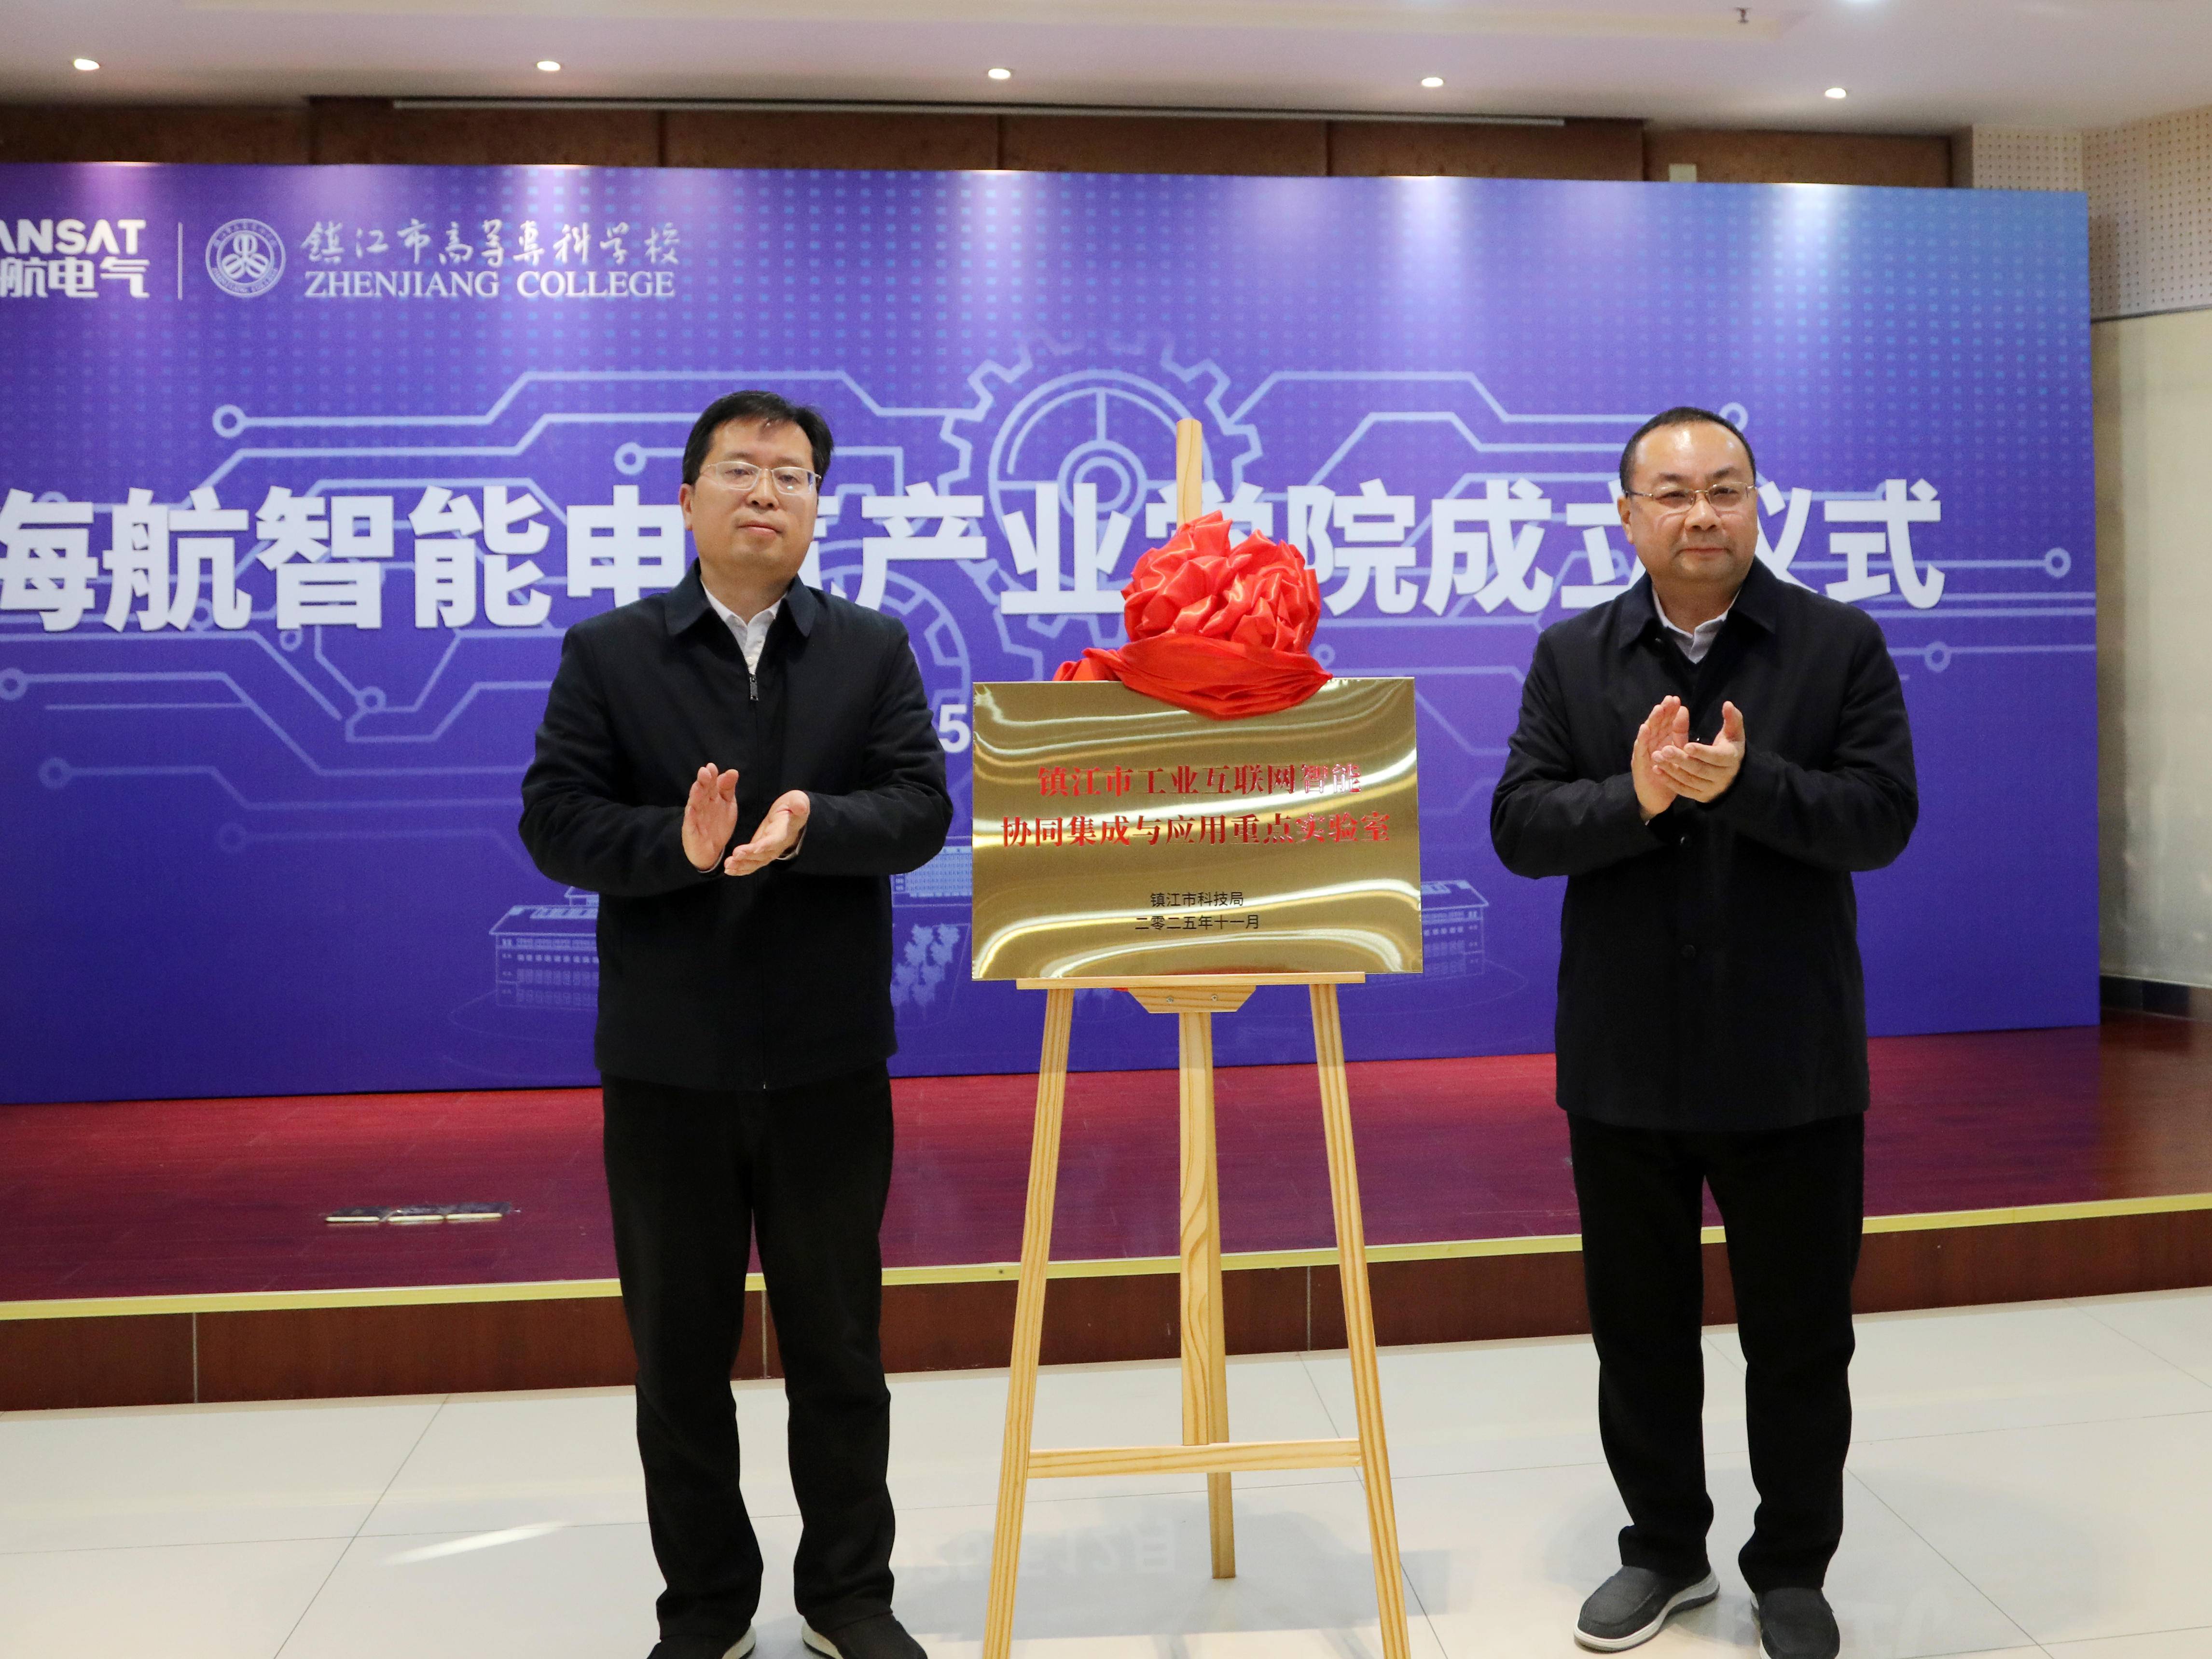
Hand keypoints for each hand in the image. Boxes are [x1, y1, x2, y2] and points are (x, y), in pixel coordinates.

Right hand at [682, 764, 739, 870]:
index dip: (711, 776)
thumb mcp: (727, 804)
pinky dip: (690, 816)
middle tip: (705, 772)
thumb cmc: (718, 824)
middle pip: (701, 792)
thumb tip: (732, 771)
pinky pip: (691, 823)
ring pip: (694, 804)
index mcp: (710, 798)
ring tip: (697, 786)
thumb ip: (728, 788)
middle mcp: (701, 805)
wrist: (711, 850)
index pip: (710, 784)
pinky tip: (691, 810)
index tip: (712, 767)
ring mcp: (695, 818)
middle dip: (703, 782)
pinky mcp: (691, 831)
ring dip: (695, 795)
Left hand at [723, 789, 810, 875]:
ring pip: (756, 862)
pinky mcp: (760, 853)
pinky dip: (741, 869)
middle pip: (763, 855)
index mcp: (784, 831)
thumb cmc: (792, 807)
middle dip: (749, 857)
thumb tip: (801, 807)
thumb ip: (799, 803)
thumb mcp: (797, 800)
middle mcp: (777, 845)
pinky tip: (729, 870)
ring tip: (728, 866)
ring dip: (742, 865)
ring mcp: (768, 851)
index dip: (767, 844)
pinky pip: (752, 864)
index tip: (756, 848)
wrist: (791, 817)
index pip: (776, 839)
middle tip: (735, 856)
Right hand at [1632, 696, 1688, 820]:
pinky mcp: (1639, 764)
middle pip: (1656, 725)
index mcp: (1661, 740)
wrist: (1657, 798)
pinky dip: (1642, 738)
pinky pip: (1640, 750)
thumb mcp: (1677, 750)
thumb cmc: (1668, 775)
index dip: (1669, 711)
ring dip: (1652, 721)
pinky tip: (1645, 729)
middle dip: (1662, 712)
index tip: (1676, 699)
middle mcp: (1651, 744)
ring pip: (1647, 734)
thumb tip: (1683, 710)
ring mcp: (1644, 753)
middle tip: (1668, 700)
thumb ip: (1680, 733)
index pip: (1665, 722)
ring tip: (1658, 709)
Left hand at [1653, 700, 1744, 803]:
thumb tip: (1727, 704)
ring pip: (1689, 780)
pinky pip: (1683, 790)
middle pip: (1699, 769)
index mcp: (1730, 759)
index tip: (1686, 745)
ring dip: (1670, 769)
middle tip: (1662, 749)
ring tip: (1654, 757)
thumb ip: (1732, 719)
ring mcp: (1710, 788)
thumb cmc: (1730, 748)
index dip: (1701, 752)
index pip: (1716, 757)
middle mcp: (1722, 777)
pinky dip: (1669, 781)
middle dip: (1680, 760)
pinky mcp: (1700, 796)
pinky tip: (1656, 770)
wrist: (1734, 776)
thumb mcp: (1734, 734)